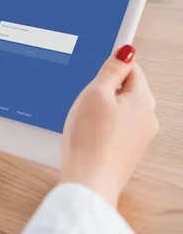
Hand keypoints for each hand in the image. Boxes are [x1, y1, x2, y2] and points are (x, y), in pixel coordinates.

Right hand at [60, 45, 157, 206]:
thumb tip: (126, 51)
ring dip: (102, 108)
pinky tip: (88, 135)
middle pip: (126, 89)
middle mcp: (147, 118)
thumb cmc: (90, 140)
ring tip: (86, 121)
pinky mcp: (128, 151)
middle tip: (87, 101)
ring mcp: (139, 137)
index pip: (132, 68)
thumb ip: (112, 69)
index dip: (111, 67)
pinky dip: (102, 126)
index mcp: (143, 100)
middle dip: (104, 90)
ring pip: (120, 108)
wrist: (88, 183)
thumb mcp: (96, 92)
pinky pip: (116, 126)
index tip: (95, 74)